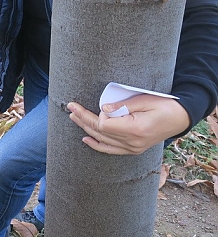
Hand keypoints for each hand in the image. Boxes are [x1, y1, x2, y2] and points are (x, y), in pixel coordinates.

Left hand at [68, 94, 190, 154]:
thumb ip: (123, 105)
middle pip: (100, 132)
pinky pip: (110, 150)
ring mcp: (132, 148)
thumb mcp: (145, 100)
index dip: (96, 114)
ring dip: (86, 128)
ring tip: (74, 116)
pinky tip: (86, 138)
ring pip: (102, 140)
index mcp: (135, 130)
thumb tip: (103, 108)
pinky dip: (97, 144)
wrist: (180, 119)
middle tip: (70, 107)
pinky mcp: (132, 150)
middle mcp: (132, 143)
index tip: (92, 104)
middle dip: (83, 119)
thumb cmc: (164, 106)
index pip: (104, 125)